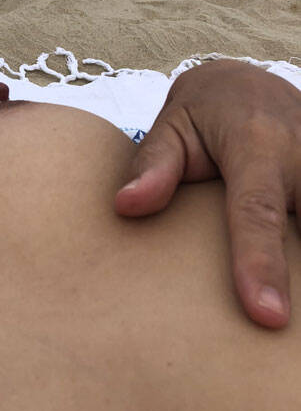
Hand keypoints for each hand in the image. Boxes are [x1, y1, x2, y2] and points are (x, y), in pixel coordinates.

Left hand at [115, 60, 300, 327]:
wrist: (253, 84)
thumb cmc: (205, 114)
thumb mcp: (173, 126)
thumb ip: (153, 165)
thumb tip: (126, 207)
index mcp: (257, 145)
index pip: (258, 212)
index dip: (261, 264)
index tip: (267, 316)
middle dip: (300, 279)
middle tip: (278, 323)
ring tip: (287, 326)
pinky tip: (293, 287)